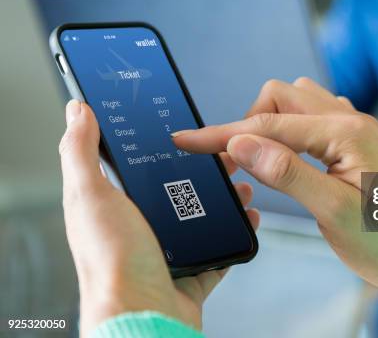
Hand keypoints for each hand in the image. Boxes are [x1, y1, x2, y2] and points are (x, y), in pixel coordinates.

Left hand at [59, 100, 258, 336]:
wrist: (144, 316)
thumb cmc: (112, 262)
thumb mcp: (91, 196)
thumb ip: (81, 152)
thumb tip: (76, 112)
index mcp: (113, 208)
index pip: (139, 168)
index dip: (163, 147)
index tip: (186, 130)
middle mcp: (140, 229)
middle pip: (178, 190)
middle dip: (206, 170)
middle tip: (226, 155)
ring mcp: (169, 252)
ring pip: (202, 217)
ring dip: (226, 198)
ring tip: (242, 183)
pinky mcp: (192, 272)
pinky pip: (220, 247)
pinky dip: (237, 231)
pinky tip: (248, 216)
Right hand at [172, 78, 377, 331]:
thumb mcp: (333, 211)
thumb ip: (287, 173)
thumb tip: (241, 142)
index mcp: (346, 132)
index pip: (269, 124)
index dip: (223, 133)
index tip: (186, 141)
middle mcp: (350, 119)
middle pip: (281, 95)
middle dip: (250, 122)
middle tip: (236, 163)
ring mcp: (353, 127)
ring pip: (296, 101)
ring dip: (270, 123)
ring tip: (261, 161)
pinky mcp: (353, 140)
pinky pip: (312, 116)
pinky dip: (289, 129)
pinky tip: (288, 157)